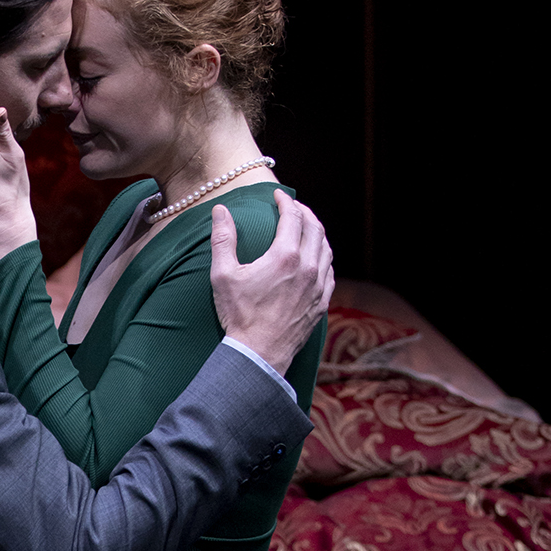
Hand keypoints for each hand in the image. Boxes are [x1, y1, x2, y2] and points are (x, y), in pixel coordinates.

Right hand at [209, 194, 334, 374]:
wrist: (259, 354)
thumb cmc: (239, 316)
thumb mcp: (223, 275)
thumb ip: (223, 239)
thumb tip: (220, 211)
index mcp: (285, 256)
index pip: (293, 217)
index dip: (286, 202)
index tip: (278, 196)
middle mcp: (308, 267)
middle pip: (315, 228)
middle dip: (304, 212)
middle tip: (293, 207)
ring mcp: (318, 286)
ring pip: (326, 248)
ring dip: (317, 233)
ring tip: (307, 228)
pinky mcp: (321, 303)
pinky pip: (330, 272)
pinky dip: (324, 257)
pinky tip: (317, 258)